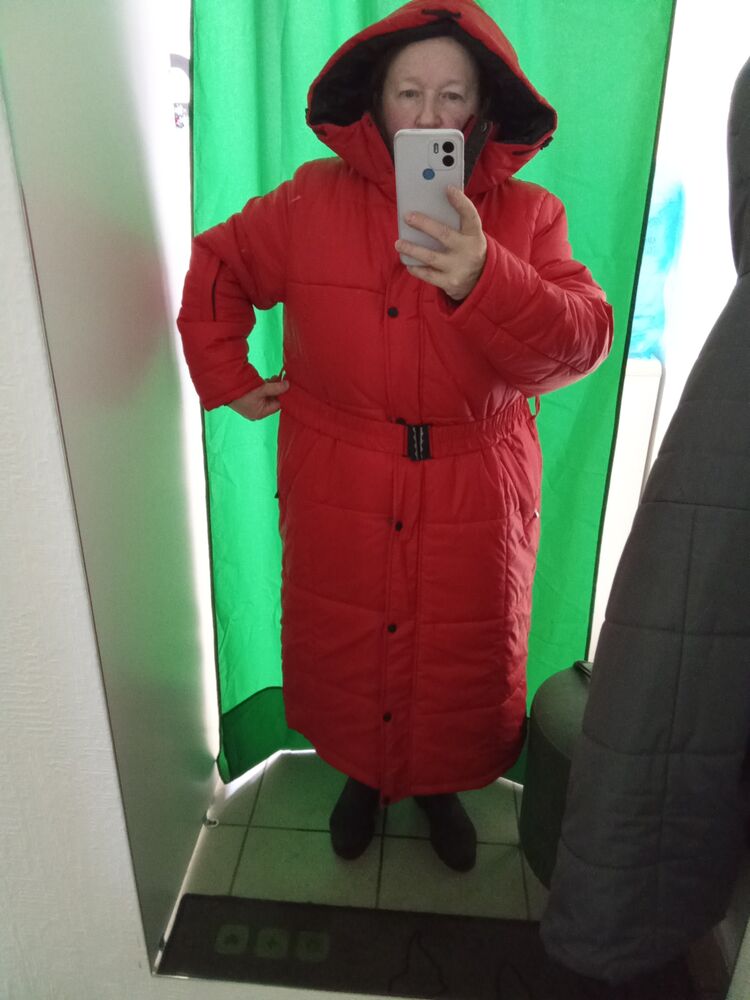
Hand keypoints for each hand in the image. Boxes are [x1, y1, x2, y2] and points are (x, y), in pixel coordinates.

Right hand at [228, 376, 288, 419]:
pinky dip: (263, 388)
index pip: (277, 405)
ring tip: (271, 378)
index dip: (281, 394)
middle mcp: (256, 412)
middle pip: (272, 401)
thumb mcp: (262, 389)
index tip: (285, 384)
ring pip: (266, 397)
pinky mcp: (248, 401)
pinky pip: (260, 395)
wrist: (225, 387)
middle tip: (278, 378)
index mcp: (260, 414)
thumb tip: (288, 385)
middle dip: (275, 390)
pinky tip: (265, 380)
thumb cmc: (242, 392)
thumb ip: (276, 388)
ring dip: (270, 387)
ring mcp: (251, 407)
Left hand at [395, 186, 486, 300]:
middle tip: (407, 216)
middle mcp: (468, 251)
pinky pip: (428, 275)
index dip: (460, 202)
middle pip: (444, 234)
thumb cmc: (466, 250)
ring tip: (398, 243)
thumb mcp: (468, 236)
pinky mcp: (450, 283)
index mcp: (474, 235)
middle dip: (424, 224)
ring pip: (431, 257)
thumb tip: (427, 207)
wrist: (479, 281)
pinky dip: (416, 268)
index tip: (448, 189)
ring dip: (412, 249)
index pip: (470, 215)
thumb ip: (455, 223)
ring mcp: (459, 268)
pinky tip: (408, 262)